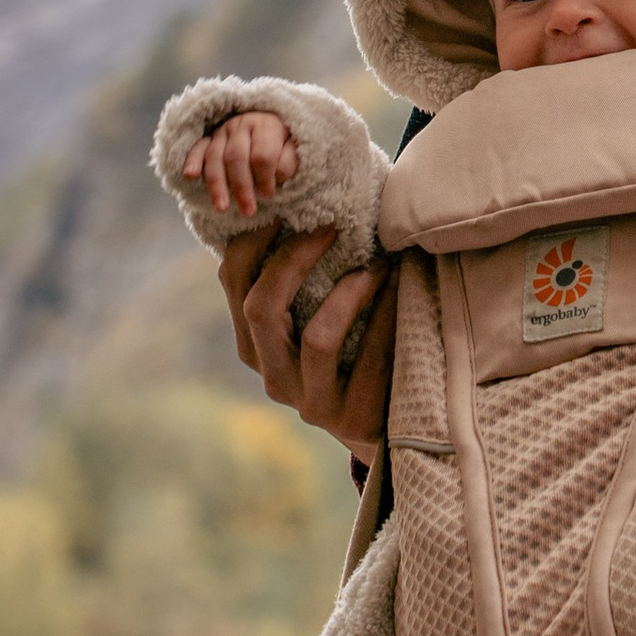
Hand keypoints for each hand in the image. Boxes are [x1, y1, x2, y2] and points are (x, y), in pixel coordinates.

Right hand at [184, 109, 300, 214]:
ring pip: (215, 157)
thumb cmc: (282, 141)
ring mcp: (222, 131)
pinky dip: (192, 161)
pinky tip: (190, 176)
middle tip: (248, 211)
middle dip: (241, 187)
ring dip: (217, 185)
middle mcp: (241, 125)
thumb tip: (278, 176)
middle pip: (236, 157)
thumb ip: (289, 160)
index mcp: (266, 125)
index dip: (265, 178)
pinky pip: (198, 148)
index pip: (262, 155)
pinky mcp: (208, 138)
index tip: (268, 196)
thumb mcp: (294, 146)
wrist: (267, 119)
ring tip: (222, 208)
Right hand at [219, 220, 396, 447]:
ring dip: (351, 291)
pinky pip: (370, 359)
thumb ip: (303, 283)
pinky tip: (403, 291)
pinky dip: (388, 316)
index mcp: (255, 344)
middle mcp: (273, 375)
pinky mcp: (350, 418)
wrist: (392, 429)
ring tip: (378, 265)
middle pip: (262, 308)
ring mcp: (310, 402)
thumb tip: (308, 207)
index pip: (233, 283)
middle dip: (294, 259)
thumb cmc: (354, 354)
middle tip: (330, 227)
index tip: (284, 206)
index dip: (251, 240)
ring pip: (318, 337)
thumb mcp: (316, 320)